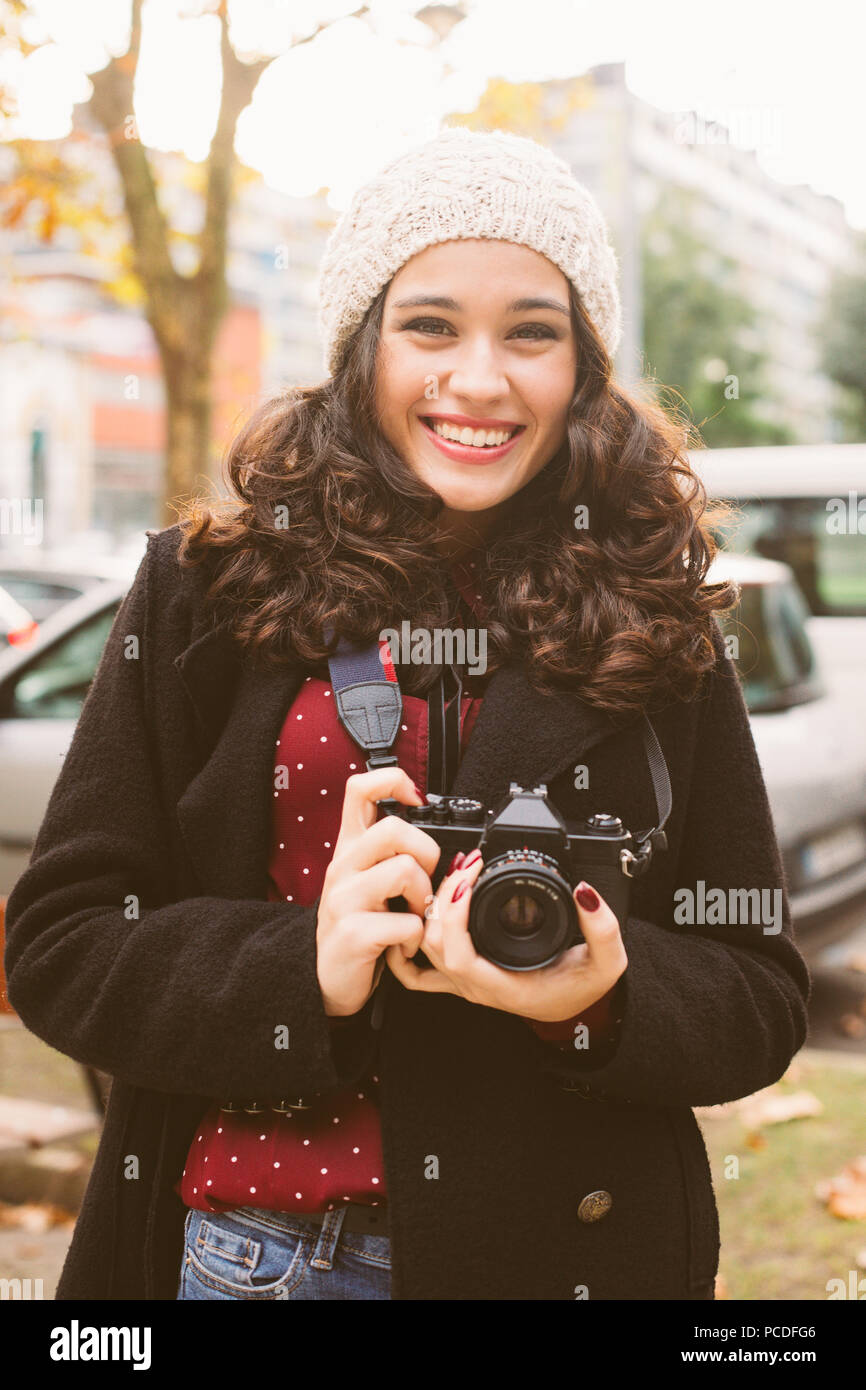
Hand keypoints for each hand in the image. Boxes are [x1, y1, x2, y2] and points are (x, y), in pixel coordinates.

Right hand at [316, 768, 439, 1015]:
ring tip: (417, 917)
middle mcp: (343, 867)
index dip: (392, 780)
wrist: (326, 980)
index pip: (359, 789)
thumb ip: (389, 852)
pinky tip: (404, 947)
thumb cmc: (358, 926)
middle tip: (423, 882)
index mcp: (350, 848)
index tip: (417, 799)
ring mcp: (343, 900)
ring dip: (425, 898)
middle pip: (393, 829)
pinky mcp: (352, 934)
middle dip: (426, 854)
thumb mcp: (368, 880)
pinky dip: (416, 938)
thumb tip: (430, 826)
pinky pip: (406, 922)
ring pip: (404, 871)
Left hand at [384, 853, 627, 1022]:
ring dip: (431, 908)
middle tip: (468, 864)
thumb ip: (603, 929)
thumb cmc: (585, 989)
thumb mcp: (608, 962)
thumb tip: (585, 892)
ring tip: (456, 874)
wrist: (576, 1009)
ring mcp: (464, 983)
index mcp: (503, 985)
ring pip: (425, 947)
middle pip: (434, 944)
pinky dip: (407, 947)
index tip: (469, 879)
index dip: (453, 915)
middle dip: (443, 897)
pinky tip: (415, 917)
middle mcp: (476, 986)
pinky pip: (418, 971)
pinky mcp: (460, 975)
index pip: (458, 956)